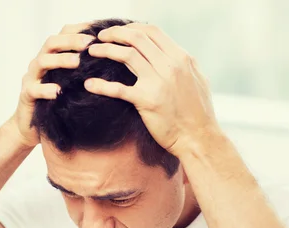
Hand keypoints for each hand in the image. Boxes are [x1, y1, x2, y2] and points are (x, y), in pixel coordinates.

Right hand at [9, 23, 93, 147]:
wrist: (31, 128)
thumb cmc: (56, 104)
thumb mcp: (71, 84)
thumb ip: (84, 71)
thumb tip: (112, 63)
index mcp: (51, 57)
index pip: (62, 34)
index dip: (79, 29)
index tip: (98, 30)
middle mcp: (39, 64)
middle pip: (52, 43)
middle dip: (71, 41)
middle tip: (90, 43)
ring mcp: (31, 79)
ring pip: (42, 62)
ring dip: (60, 60)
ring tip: (77, 62)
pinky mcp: (26, 96)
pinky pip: (34, 89)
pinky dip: (46, 89)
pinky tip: (58, 91)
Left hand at [84, 23, 218, 156]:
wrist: (198, 138)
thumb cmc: (199, 113)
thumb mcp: (197, 80)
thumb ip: (183, 64)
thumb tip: (172, 54)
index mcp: (181, 58)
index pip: (152, 31)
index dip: (132, 28)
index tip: (119, 32)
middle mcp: (170, 66)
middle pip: (136, 38)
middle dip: (114, 33)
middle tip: (101, 37)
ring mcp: (158, 82)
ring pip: (126, 55)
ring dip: (105, 50)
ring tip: (92, 51)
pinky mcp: (146, 101)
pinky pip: (118, 89)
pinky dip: (100, 85)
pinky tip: (89, 84)